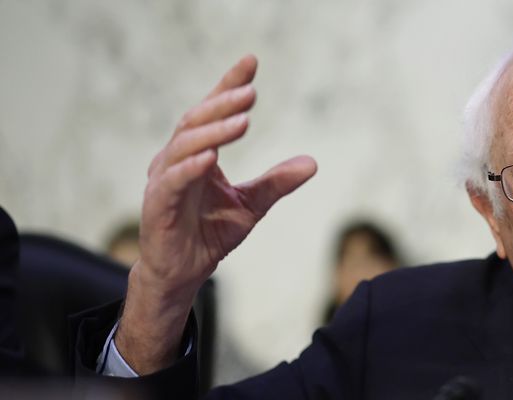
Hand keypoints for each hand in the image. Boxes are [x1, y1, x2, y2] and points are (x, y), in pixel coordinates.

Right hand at [117, 55, 316, 373]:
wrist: (184, 272)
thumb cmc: (210, 231)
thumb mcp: (252, 205)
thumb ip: (277, 182)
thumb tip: (313, 163)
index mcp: (197, 152)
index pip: (212, 111)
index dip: (229, 85)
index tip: (251, 61)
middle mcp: (175, 159)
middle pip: (197, 121)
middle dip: (224, 104)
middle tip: (251, 92)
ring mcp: (163, 180)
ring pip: (184, 146)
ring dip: (213, 132)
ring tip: (242, 121)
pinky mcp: (156, 205)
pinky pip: (172, 181)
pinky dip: (190, 167)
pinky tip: (211, 157)